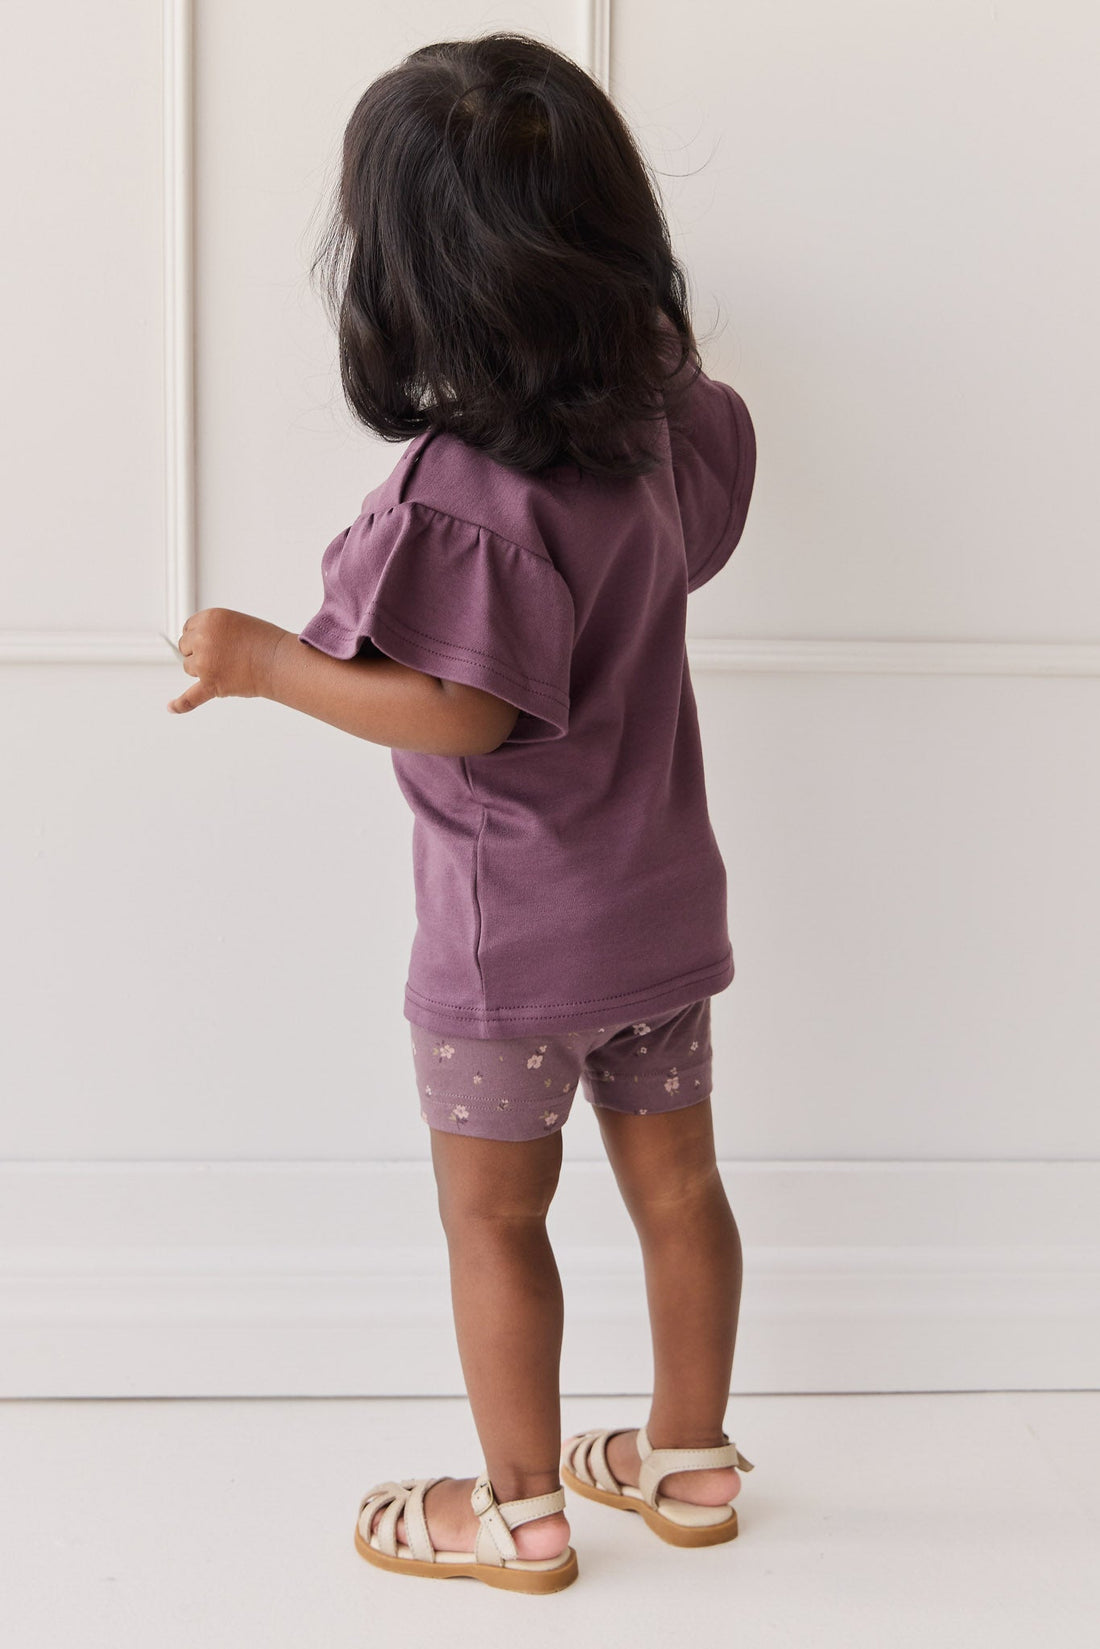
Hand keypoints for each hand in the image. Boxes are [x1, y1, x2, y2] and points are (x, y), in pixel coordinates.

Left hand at [166, 608, 287, 713]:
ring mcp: (205, 662)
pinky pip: (190, 697)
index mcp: (209, 619)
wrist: (280, 661)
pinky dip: (181, 704)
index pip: (188, 629)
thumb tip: (193, 649)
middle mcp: (203, 638)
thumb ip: (212, 630)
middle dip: (200, 652)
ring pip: (189, 668)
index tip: (214, 642)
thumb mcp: (234, 622)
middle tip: (224, 655)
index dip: (201, 636)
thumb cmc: (264, 642)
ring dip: (203, 670)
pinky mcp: (211, 684)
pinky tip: (171, 707)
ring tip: (228, 667)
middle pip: (186, 648)